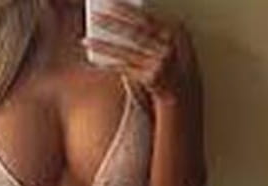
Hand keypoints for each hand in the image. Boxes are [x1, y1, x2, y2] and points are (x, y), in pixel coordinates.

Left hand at [82, 0, 198, 100]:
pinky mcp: (151, 79)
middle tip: (93, 16)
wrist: (182, 94)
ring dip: (103, 45)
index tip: (109, 2)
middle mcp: (168, 46)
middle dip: (111, 23)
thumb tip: (120, 21)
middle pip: (134, 32)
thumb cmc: (170, 66)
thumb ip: (152, 32)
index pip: (146, 17)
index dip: (126, 10)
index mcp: (175, 31)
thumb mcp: (169, 44)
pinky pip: (124, 69)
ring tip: (86, 40)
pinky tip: (95, 60)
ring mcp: (159, 63)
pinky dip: (109, 64)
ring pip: (125, 51)